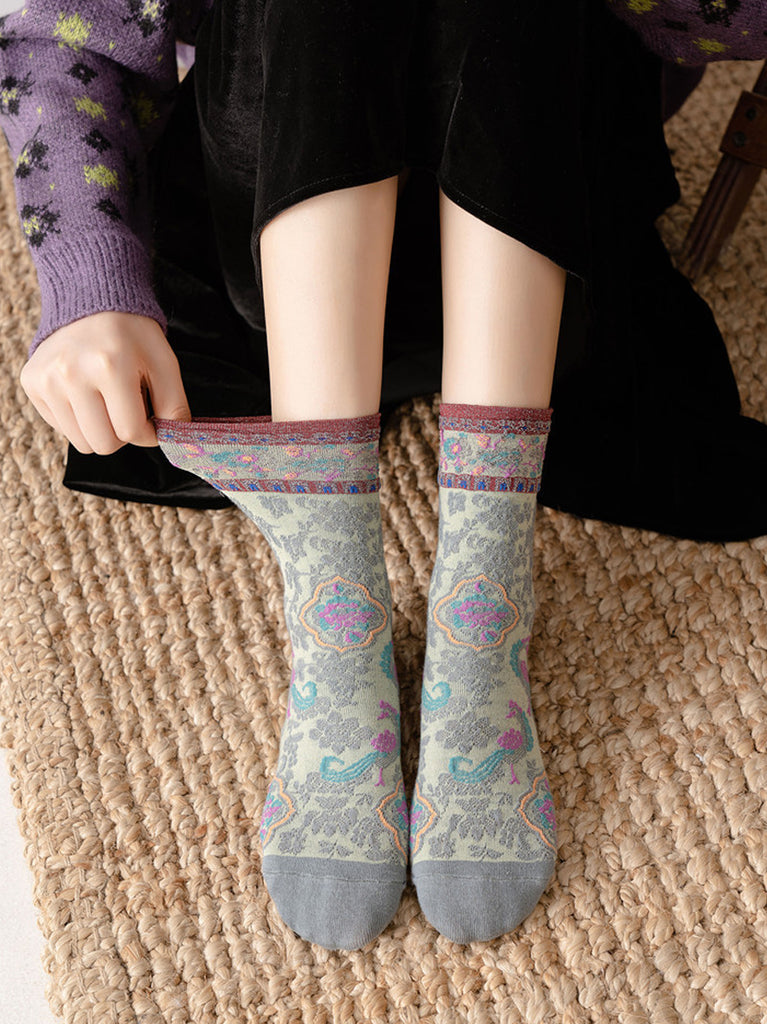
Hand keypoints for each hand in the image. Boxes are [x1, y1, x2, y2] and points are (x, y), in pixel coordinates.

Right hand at [20, 311, 191, 454]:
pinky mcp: (32, 383)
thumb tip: (176, 442)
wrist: (91, 300)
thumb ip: (175, 406)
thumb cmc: (132, 334)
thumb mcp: (164, 363)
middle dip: (122, 433)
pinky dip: (78, 419)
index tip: (150, 417)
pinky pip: (61, 428)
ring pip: (81, 443)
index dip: (147, 431)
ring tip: (106, 400)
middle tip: (127, 407)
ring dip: (100, 430)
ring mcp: (47, 380)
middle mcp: (72, 374)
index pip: (131, 432)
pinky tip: (85, 393)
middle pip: (104, 444)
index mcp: (110, 366)